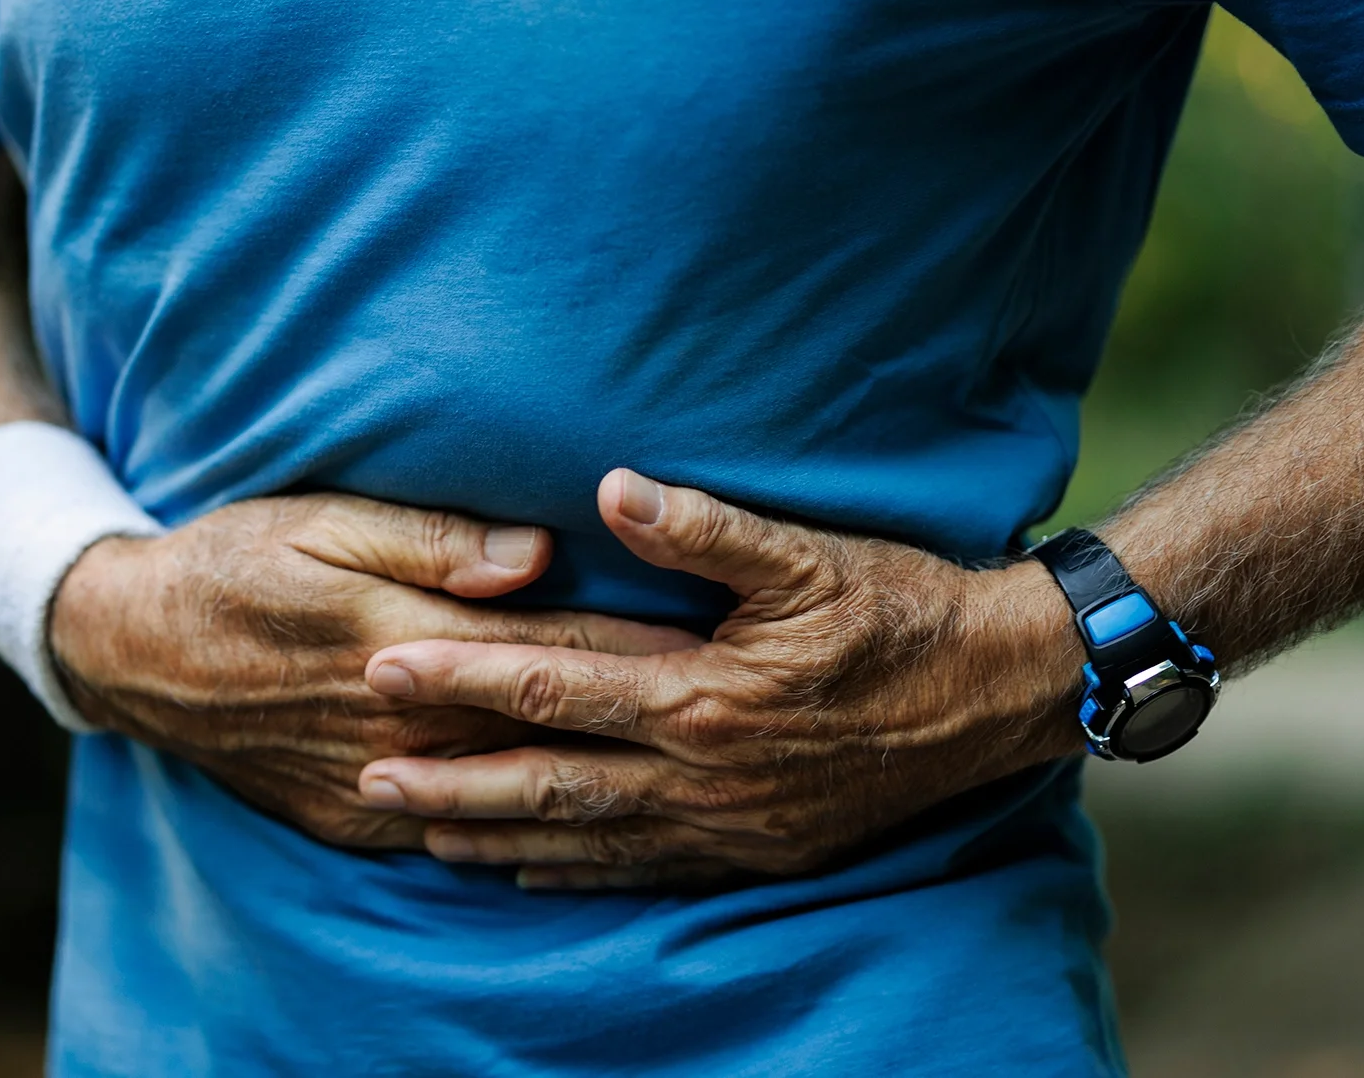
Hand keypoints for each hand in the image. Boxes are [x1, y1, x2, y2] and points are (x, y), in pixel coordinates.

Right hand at [51, 494, 702, 850]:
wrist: (133, 650)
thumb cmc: (238, 560)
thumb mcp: (325, 519)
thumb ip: (436, 539)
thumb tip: (539, 555)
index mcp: (401, 632)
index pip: (546, 646)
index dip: (636, 649)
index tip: (717, 648)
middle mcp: (396, 719)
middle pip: (539, 726)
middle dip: (633, 725)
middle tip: (729, 722)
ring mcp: (371, 782)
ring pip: (503, 793)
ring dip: (585, 788)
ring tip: (673, 784)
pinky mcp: (346, 822)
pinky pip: (446, 837)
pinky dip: (509, 836)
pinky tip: (568, 837)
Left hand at [354, 470, 1083, 887]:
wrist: (999, 693)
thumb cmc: (901, 608)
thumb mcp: (810, 554)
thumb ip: (704, 527)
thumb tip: (612, 488)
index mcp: (703, 694)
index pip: (553, 685)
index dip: (461, 674)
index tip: (380, 665)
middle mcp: (703, 772)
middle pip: (548, 780)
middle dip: (449, 776)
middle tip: (364, 771)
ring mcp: (729, 822)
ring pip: (587, 838)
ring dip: (497, 834)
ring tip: (420, 831)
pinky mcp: (757, 849)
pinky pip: (647, 872)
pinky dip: (579, 874)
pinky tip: (530, 873)